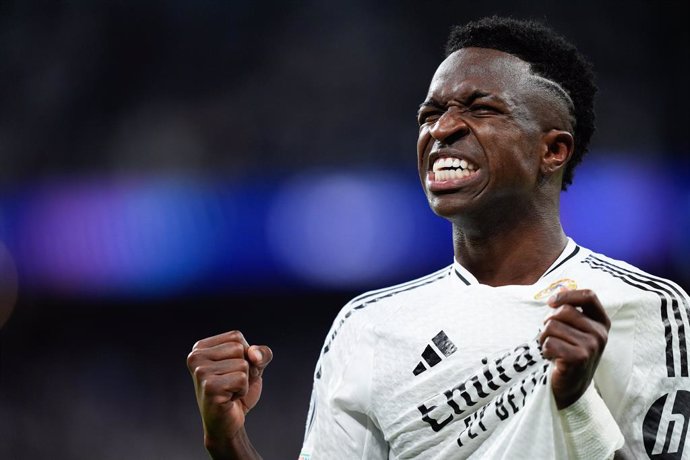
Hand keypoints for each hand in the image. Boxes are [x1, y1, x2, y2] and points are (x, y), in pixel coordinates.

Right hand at [187, 330, 272, 456]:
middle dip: (245, 368)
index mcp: (200, 347)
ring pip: (243, 364)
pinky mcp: (209, 387)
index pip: (236, 336)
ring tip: (229, 391)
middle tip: (231, 384)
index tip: (231, 371)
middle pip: (239, 348)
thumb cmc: (237, 392)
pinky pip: (242, 379)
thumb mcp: (253, 366)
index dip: (244, 354)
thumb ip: (261, 353)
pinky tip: (229, 399)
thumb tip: (254, 355)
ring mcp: (200, 372)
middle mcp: (195, 357)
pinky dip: (242, 390)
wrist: (228, 423)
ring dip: (244, 381)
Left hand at [539, 289, 609, 408]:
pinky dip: (545, 350)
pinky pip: (549, 342)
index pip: (589, 296)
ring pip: (553, 326)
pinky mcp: (579, 358)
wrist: (570, 386)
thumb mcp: (574, 329)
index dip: (567, 295)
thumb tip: (562, 287)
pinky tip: (553, 359)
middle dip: (549, 322)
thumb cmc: (568, 353)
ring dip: (545, 338)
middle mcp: (600, 333)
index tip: (551, 303)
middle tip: (551, 337)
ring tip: (553, 349)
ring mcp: (592, 346)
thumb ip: (570, 309)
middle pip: (564, 311)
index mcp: (601, 322)